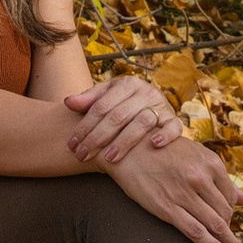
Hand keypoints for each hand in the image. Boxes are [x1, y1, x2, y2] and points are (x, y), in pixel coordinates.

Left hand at [64, 73, 185, 169]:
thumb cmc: (123, 103)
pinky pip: (174, 127)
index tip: (72, 144)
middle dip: (97, 137)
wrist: (152, 105)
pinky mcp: (173, 120)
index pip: (102, 106)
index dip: (85, 126)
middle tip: (82, 155)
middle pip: (118, 115)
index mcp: (127, 84)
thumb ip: (88, 100)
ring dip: (125, 141)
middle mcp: (145, 92)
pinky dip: (165, 135)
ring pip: (143, 122)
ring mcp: (161, 106)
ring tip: (108, 158)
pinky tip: (153, 145)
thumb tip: (68, 102)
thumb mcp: (107, 97)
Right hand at [113, 128, 242, 242]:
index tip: (228, 222)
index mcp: (210, 162)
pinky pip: (197, 233)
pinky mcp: (168, 208)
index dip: (231, 212)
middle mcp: (201, 177)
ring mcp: (185, 194)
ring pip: (215, 225)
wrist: (126, 149)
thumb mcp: (194, 155)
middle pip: (225, 212)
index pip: (230, 195)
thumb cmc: (161, 150)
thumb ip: (219, 178)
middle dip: (230, 231)